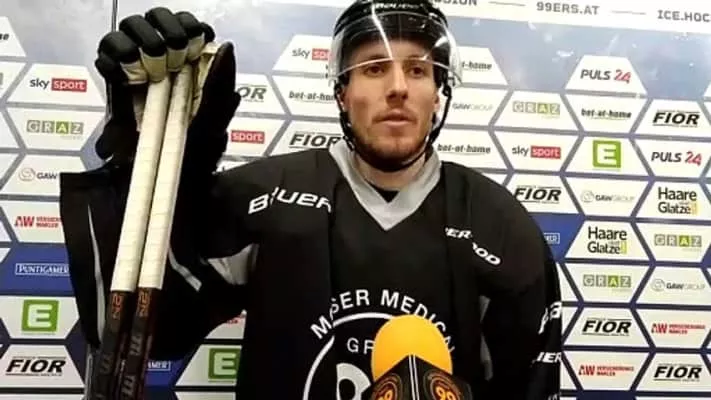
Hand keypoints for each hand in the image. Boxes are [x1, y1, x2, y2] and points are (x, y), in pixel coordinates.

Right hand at [93, 7, 239, 172]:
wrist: (165, 182)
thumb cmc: (195, 156)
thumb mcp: (216, 120)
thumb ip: (222, 84)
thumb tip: (228, 46)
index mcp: (191, 69)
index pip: (186, 29)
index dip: (190, 25)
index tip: (199, 35)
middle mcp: (163, 66)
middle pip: (155, 23)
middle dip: (164, 26)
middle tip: (173, 45)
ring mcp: (137, 74)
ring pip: (128, 34)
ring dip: (138, 36)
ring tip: (151, 55)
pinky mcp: (116, 87)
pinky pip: (106, 59)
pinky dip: (112, 57)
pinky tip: (125, 66)